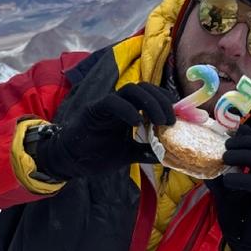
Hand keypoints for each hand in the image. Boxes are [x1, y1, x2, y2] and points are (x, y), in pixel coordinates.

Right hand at [36, 82, 175, 179]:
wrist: (72, 161)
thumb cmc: (97, 155)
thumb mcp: (128, 154)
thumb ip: (145, 151)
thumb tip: (165, 155)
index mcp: (128, 110)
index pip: (151, 95)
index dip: (166, 101)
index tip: (178, 116)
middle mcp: (119, 103)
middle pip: (145, 88)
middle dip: (162, 101)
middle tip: (171, 121)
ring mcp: (106, 104)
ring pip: (131, 90)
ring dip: (150, 102)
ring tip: (159, 121)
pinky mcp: (94, 110)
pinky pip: (112, 102)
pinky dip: (127, 109)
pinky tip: (137, 122)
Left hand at [207, 125, 250, 250]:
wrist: (247, 241)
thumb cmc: (237, 215)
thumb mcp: (222, 191)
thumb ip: (216, 176)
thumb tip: (201, 160)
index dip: (248, 134)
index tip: (231, 129)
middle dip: (247, 142)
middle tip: (226, 144)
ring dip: (246, 155)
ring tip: (226, 157)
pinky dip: (244, 179)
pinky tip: (228, 180)